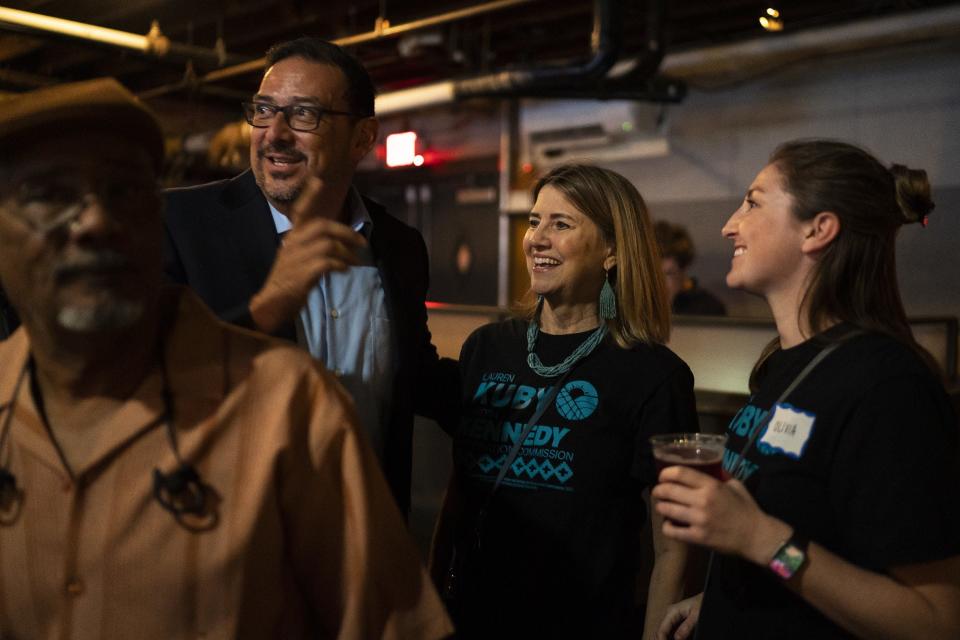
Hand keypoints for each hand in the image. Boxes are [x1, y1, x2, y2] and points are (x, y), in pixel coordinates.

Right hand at [250, 177, 366, 332]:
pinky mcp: (301, 274)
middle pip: (322, 227)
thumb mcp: (297, 259)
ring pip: (327, 244)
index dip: (309, 196)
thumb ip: (313, 248)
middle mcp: (292, 244)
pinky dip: (340, 265)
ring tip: (355, 262)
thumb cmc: (288, 282)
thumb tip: (340, 246)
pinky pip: (326, 262)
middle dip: (346, 233)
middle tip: (362, 243)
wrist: (270, 305)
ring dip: (347, 253)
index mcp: (292, 238)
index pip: (300, 211)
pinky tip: (343, 270)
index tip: (318, 180)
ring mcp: (296, 258)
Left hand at [651, 466, 790, 565]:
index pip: (680, 473)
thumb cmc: (746, 509)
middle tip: (658, 492)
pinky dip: (667, 527)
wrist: (756, 536)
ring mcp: (699, 520)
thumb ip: (720, 475)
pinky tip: (670, 525)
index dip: (665, 473)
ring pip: (667, 510)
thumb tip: (708, 465)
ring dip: (661, 507)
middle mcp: (702, 500)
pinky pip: (672, 531)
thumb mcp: (735, 485)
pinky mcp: (698, 537)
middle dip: (658, 490)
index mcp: (711, 486)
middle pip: (668, 490)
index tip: (662, 477)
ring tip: (663, 507)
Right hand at [656, 593, 701, 639]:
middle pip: (661, 631)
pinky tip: (677, 639)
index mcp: (671, 611)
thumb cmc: (702, 603)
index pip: (661, 629)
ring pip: (666, 632)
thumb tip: (677, 639)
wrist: (706, 597)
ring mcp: (672, 617)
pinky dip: (672, 637)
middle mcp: (670, 614)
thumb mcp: (696, 615)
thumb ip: (686, 627)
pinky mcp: (677, 621)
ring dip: (667, 638)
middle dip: (663, 639)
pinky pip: (671, 631)